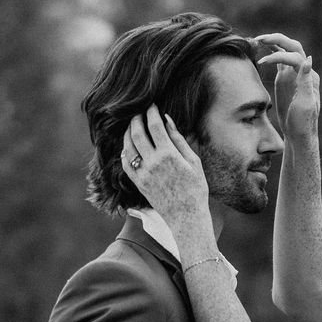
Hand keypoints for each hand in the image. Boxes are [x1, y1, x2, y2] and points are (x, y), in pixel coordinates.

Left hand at [121, 105, 208, 219]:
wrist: (186, 216)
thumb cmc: (196, 188)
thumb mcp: (193, 161)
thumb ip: (179, 139)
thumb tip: (167, 120)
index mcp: (168, 155)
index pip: (154, 126)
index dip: (151, 112)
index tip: (151, 105)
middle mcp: (152, 163)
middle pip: (137, 133)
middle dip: (136, 119)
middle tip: (138, 112)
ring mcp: (143, 174)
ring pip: (128, 147)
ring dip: (128, 133)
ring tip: (132, 126)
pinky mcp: (138, 183)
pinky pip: (126, 164)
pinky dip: (125, 152)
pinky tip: (129, 146)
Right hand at [252, 32, 318, 147]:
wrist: (299, 134)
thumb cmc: (304, 122)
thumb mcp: (305, 104)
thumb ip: (306, 81)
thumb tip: (309, 59)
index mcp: (309, 77)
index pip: (296, 57)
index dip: (279, 56)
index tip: (263, 62)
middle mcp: (302, 72)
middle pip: (292, 47)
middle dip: (278, 40)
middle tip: (261, 38)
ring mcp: (293, 74)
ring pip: (285, 51)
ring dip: (273, 42)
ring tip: (257, 39)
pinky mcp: (285, 78)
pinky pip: (279, 60)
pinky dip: (270, 51)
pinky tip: (259, 48)